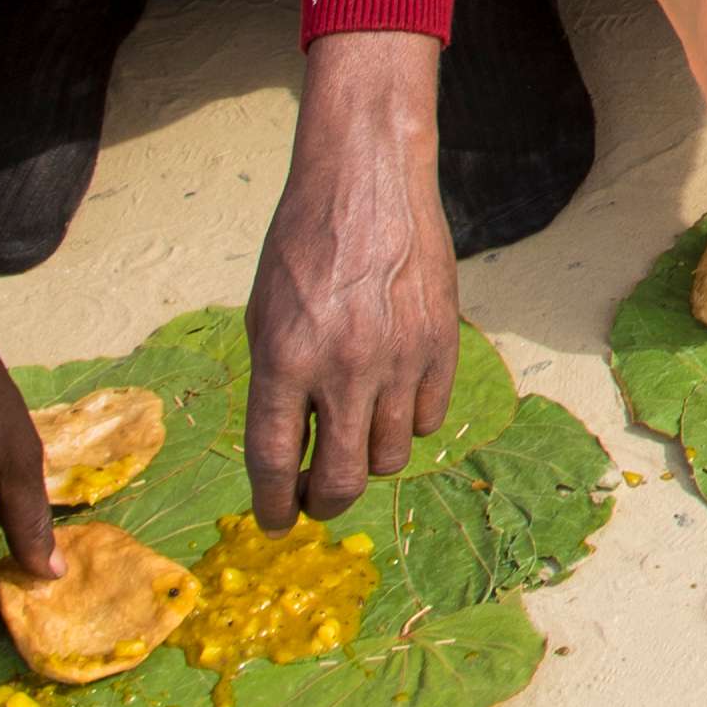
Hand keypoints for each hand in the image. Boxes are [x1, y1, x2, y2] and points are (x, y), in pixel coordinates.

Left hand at [244, 32, 459, 527]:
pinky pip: (428, 418)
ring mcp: (398, 358)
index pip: (274, 461)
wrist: (367, 184)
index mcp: (284, 359)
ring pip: (388, 455)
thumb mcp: (265, 316)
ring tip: (354, 435)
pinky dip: (408, 421)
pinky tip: (392, 399)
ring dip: (366, 457)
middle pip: (339, 478)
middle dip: (323, 501)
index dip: (273, 505)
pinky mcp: (441, 344)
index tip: (276, 522)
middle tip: (316, 498)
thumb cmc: (304, 247)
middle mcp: (342, 367)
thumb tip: (292, 453)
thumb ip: (277, 386)